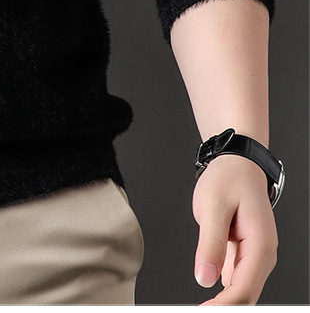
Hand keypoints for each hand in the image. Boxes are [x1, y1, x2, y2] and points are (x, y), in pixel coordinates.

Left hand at [192, 154, 277, 304]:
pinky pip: (237, 280)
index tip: (203, 311)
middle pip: (246, 296)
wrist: (237, 164)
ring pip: (243, 291)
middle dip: (224, 308)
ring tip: (202, 307)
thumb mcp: (212, 206)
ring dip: (224, 303)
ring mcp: (256, 256)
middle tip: (198, 311)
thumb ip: (210, 243)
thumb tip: (205, 278)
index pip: (244, 289)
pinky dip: (224, 293)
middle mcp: (263, 254)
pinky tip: (209, 299)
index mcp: (260, 244)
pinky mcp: (245, 254)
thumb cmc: (228, 179)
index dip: (223, 306)